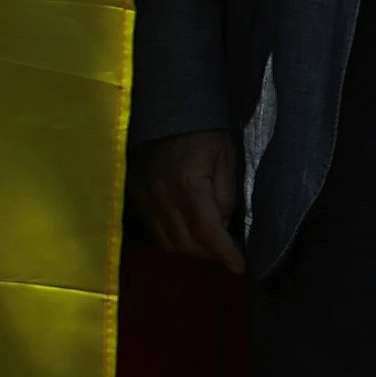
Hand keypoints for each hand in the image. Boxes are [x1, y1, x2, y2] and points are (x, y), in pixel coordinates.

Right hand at [133, 129, 243, 273]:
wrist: (167, 108)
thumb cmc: (203, 131)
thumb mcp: (226, 158)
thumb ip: (226, 196)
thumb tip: (223, 226)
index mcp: (189, 187)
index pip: (209, 234)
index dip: (225, 254)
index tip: (239, 267)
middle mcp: (163, 199)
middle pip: (187, 245)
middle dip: (210, 253)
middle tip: (227, 251)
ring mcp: (145, 200)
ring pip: (169, 243)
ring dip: (191, 248)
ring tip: (208, 242)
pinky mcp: (136, 198)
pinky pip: (155, 231)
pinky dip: (173, 237)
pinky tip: (187, 229)